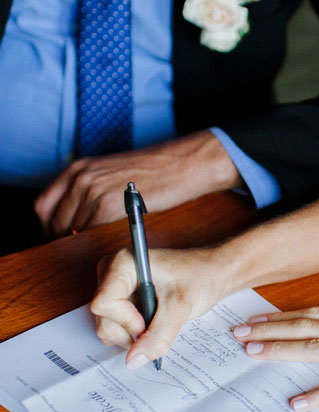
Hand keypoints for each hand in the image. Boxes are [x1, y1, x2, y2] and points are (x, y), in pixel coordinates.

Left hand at [34, 131, 238, 237]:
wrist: (181, 164)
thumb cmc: (154, 171)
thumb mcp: (111, 173)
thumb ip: (90, 190)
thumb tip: (77, 219)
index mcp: (78, 168)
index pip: (43, 205)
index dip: (50, 226)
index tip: (62, 236)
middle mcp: (80, 177)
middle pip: (51, 221)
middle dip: (62, 238)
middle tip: (79, 247)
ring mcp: (91, 191)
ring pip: (70, 230)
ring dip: (81, 243)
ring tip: (99, 246)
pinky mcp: (106, 206)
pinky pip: (88, 233)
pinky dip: (94, 242)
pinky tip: (107, 242)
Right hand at [91, 244, 231, 365]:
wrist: (212, 273)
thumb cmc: (200, 278)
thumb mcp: (180, 308)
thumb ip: (158, 336)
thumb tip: (133, 361)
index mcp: (122, 264)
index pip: (103, 304)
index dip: (126, 321)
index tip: (148, 323)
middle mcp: (111, 273)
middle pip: (103, 318)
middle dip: (130, 331)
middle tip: (158, 323)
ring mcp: (113, 287)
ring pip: (107, 326)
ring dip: (132, 334)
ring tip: (158, 320)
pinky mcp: (119, 299)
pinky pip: (115, 327)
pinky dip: (133, 332)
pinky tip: (152, 321)